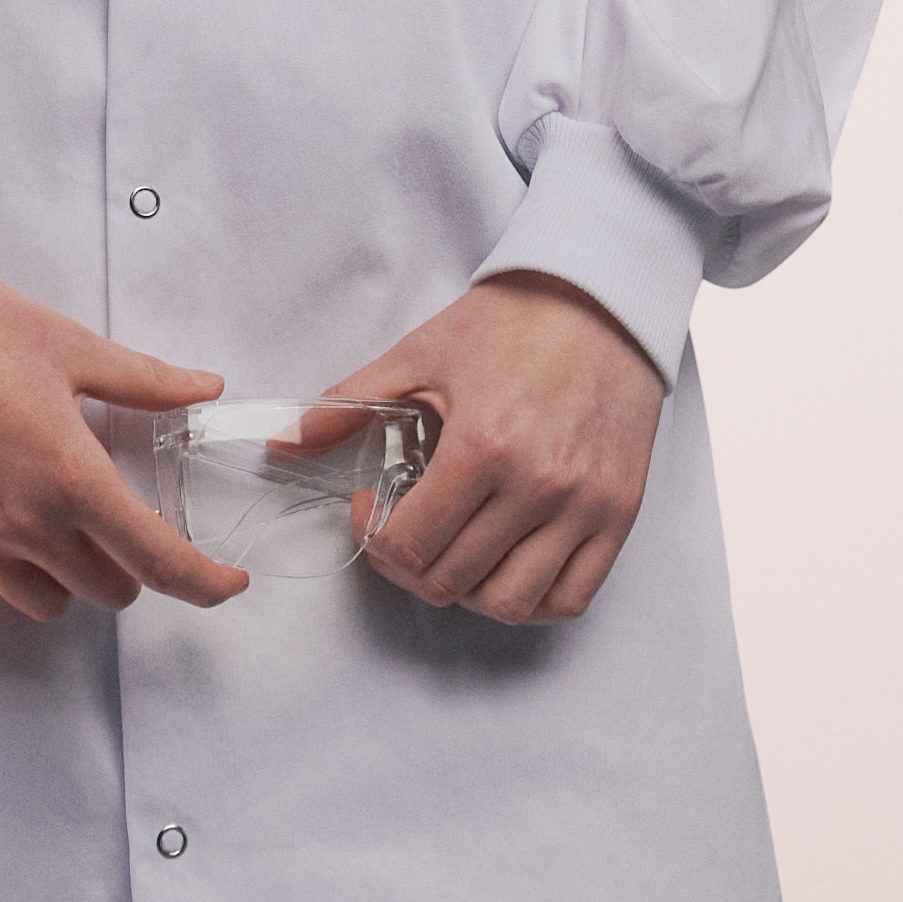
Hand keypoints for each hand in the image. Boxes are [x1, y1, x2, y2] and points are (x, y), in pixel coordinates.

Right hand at [0, 287, 235, 621]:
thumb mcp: (75, 349)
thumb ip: (148, 383)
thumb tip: (209, 387)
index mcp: (72, 475)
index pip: (159, 561)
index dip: (204, 585)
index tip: (228, 585)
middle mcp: (23, 522)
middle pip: (105, 590)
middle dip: (125, 564)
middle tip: (115, 522)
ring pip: (44, 603)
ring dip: (65, 577)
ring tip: (53, 526)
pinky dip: (0, 582)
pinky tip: (0, 538)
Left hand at [308, 269, 664, 627]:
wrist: (600, 298)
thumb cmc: (510, 323)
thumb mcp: (420, 353)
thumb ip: (348, 405)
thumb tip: (282, 445)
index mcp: (482, 446)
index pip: (410, 545)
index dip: (375, 541)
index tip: (372, 508)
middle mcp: (538, 486)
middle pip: (452, 581)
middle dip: (410, 566)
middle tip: (405, 529)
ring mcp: (585, 505)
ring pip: (510, 603)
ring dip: (468, 590)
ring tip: (454, 550)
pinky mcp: (620, 512)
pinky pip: (572, 597)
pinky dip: (532, 599)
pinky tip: (506, 565)